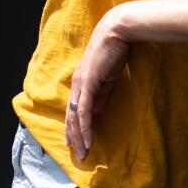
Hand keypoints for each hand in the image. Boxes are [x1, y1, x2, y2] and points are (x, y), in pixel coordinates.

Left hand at [65, 12, 131, 162]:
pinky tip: (87, 139)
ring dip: (79, 137)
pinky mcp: (88, 83)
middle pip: (71, 117)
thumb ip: (101, 94)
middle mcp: (77, 84)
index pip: (74, 109)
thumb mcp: (107, 76)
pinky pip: (84, 110)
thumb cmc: (114, 50)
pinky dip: (85, 126)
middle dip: (74, 138)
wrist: (117, 31)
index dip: (73, 127)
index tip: (75, 144)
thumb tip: (96, 111)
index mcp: (81, 81)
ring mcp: (81, 83)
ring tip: (83, 153)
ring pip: (75, 117)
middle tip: (79, 156)